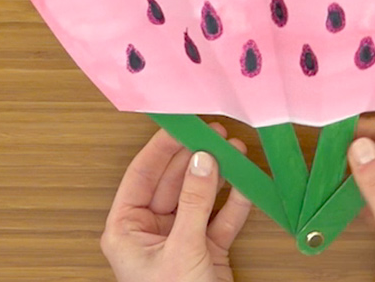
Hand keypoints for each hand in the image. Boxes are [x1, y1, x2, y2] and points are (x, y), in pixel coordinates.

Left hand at [100, 123, 251, 281]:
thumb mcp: (182, 250)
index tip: (182, 125)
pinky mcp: (206, 247)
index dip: (163, 148)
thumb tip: (202, 160)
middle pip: (175, 181)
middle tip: (216, 134)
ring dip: (219, 175)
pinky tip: (246, 183)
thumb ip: (194, 202)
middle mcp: (152, 229)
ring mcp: (181, 237)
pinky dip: (235, 201)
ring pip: (200, 195)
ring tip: (236, 151)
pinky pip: (221, 216)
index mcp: (127, 228)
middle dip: (197, 157)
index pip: (143, 175)